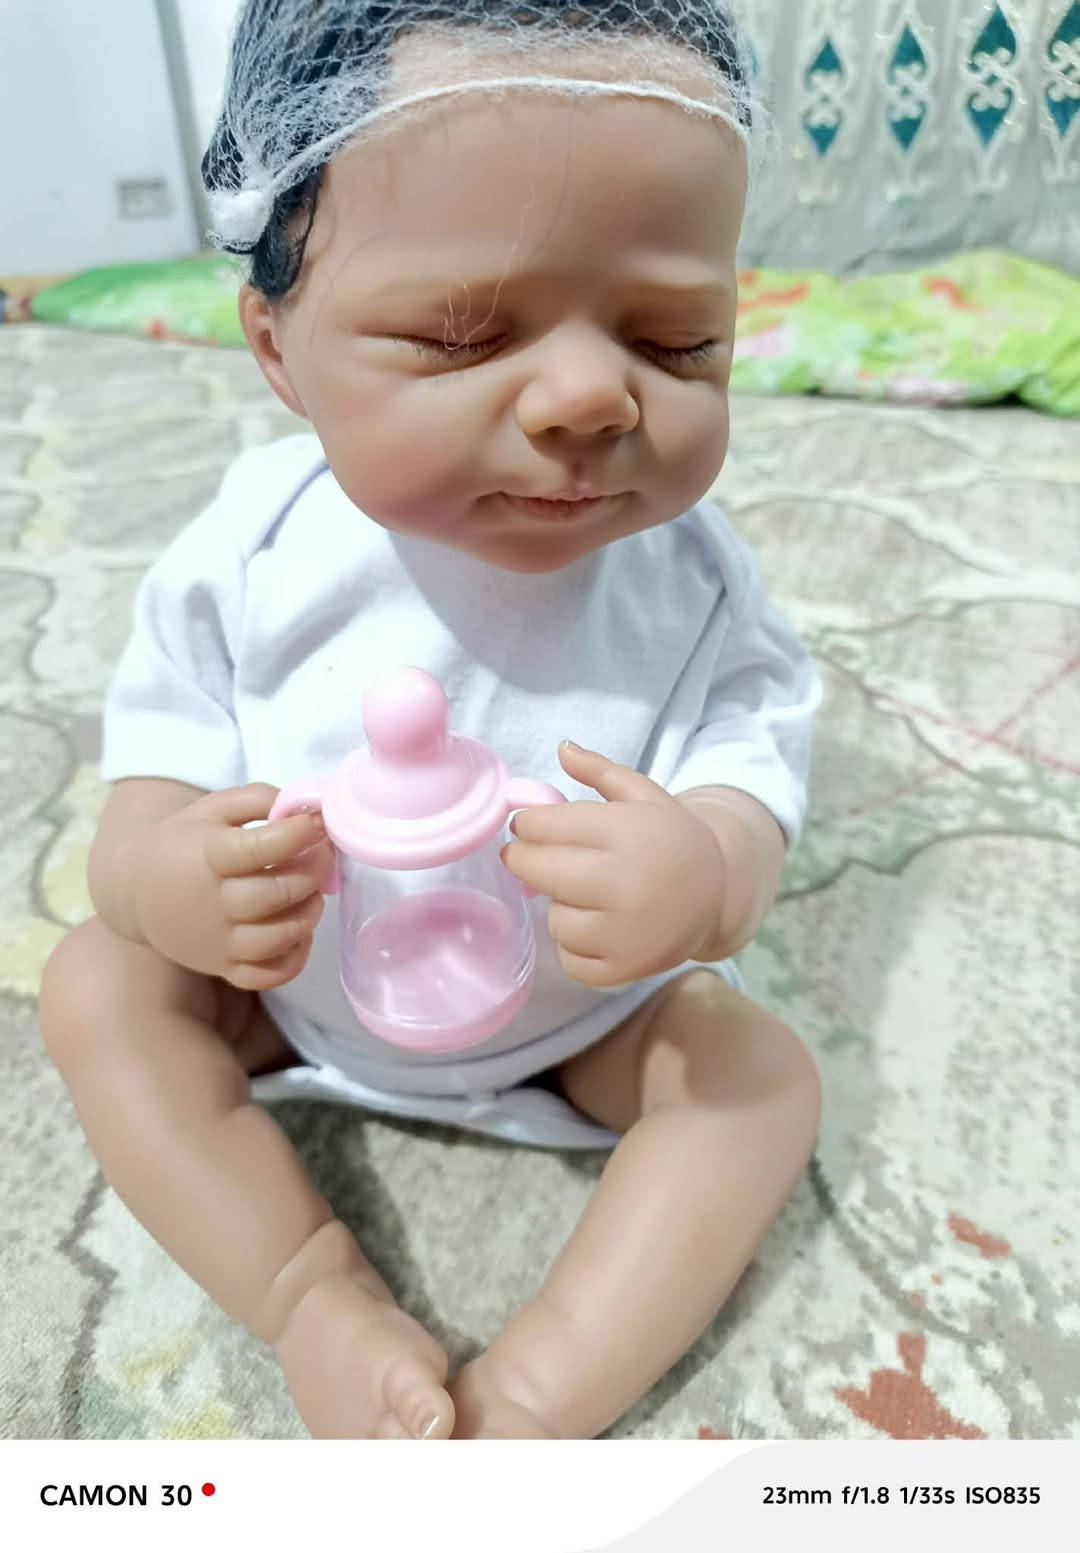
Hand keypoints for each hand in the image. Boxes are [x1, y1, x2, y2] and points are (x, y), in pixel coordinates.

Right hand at [132, 783, 335, 989]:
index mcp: (208, 858)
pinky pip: (269, 975)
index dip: (297, 834)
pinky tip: (299, 931)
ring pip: (277, 938)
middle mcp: (213, 903)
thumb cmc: (186, 843)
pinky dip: (295, 958)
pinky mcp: (224, 967)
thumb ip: (258, 799)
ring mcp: (218, 941)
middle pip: (275, 895)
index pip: (259, 849)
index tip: (319, 823)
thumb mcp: (213, 808)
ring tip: (313, 892)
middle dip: (313, 872)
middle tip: (324, 856)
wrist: (138, 891)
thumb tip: (305, 809)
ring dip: (308, 914)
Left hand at [501, 743, 727, 987]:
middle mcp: (625, 882)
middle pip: (539, 871)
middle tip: (527, 856)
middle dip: (524, 860)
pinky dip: (576, 946)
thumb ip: (600, 771)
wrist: (719, 893)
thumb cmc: (670, 839)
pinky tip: (598, 927)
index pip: (546, 826)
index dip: (527, 824)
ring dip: (560, 907)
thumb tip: (562, 747)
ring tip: (585, 895)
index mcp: (627, 832)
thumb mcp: (644, 795)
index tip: (526, 825)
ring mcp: (625, 931)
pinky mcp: (624, 967)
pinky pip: (570, 959)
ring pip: (555, 919)